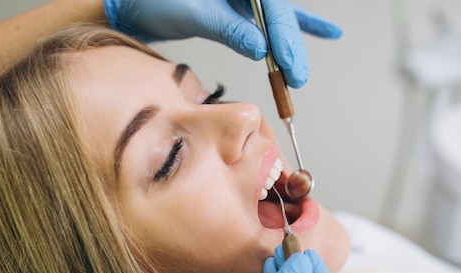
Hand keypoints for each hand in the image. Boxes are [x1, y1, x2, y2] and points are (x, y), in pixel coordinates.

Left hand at [102, 0, 341, 87]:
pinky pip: (273, 16)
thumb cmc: (155, 0)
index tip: (290, 65)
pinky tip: (326, 32)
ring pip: (277, 19)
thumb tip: (262, 49)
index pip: (271, 6)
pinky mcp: (242, 5)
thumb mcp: (192, 13)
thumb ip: (229, 28)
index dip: (284, 36)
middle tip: (296, 78)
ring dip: (290, 45)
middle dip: (289, 47)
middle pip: (279, 14)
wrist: (134, 1)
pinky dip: (298, 25)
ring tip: (299, 74)